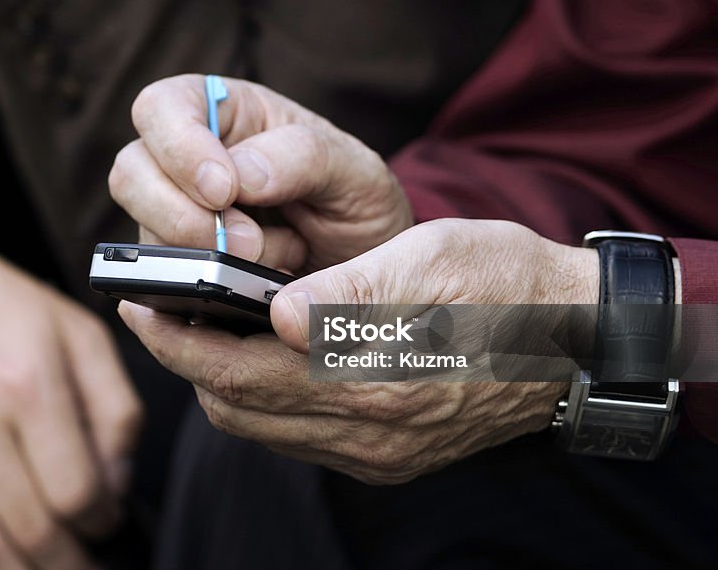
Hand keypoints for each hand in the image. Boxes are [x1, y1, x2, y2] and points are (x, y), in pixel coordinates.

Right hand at [0, 219, 141, 569]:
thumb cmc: (1, 309)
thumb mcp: (79, 335)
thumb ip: (116, 408)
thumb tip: (117, 485)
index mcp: (29, 383)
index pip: (77, 492)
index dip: (101, 520)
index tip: (105, 520)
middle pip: (32, 530)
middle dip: (68, 559)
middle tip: (80, 559)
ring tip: (40, 567)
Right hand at [109, 75, 412, 271]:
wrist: (365, 267)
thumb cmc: (355, 199)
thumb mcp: (352, 168)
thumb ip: (304, 157)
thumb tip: (242, 174)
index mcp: (221, 114)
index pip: (161, 108)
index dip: (178, 146)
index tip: (223, 189)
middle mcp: (183, 164)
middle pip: (130, 174)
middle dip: (181, 216)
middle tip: (244, 242)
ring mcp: (174, 221)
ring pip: (144, 237)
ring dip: (204, 259)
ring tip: (272, 260)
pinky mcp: (178, 275)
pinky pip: (164, 288)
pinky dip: (208, 295)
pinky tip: (255, 291)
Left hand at [118, 219, 597, 484]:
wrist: (579, 340)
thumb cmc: (506, 283)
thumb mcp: (432, 260)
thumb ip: (349, 293)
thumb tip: (273, 314)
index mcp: (372, 381)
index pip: (238, 373)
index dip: (177, 339)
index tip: (138, 302)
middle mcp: (369, 431)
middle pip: (239, 406)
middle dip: (186, 359)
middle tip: (155, 311)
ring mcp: (378, 451)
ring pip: (262, 427)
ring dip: (221, 382)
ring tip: (199, 330)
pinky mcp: (389, 456)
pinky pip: (297, 437)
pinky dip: (262, 401)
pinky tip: (261, 360)